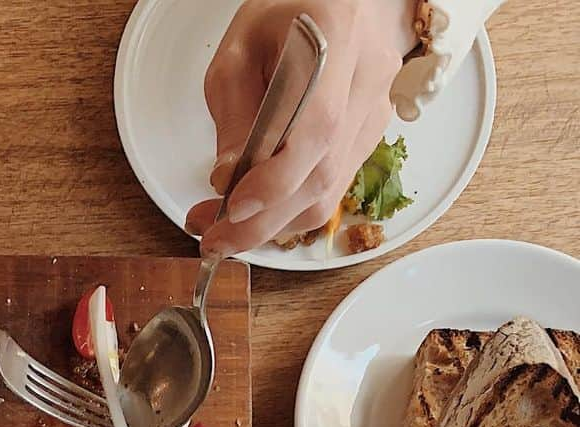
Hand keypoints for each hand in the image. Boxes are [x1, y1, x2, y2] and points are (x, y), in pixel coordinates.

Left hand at [186, 0, 414, 255]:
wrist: (338, 2)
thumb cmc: (284, 15)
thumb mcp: (239, 50)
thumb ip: (234, 115)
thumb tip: (227, 180)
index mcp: (337, 36)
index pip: (316, 127)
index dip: (276, 179)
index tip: (233, 208)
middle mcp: (368, 77)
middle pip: (321, 174)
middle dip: (261, 221)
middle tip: (213, 240)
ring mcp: (376, 111)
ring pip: (327, 195)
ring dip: (271, 225)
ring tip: (224, 229)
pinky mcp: (370, 137)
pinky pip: (330, 191)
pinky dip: (289, 211)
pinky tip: (257, 213)